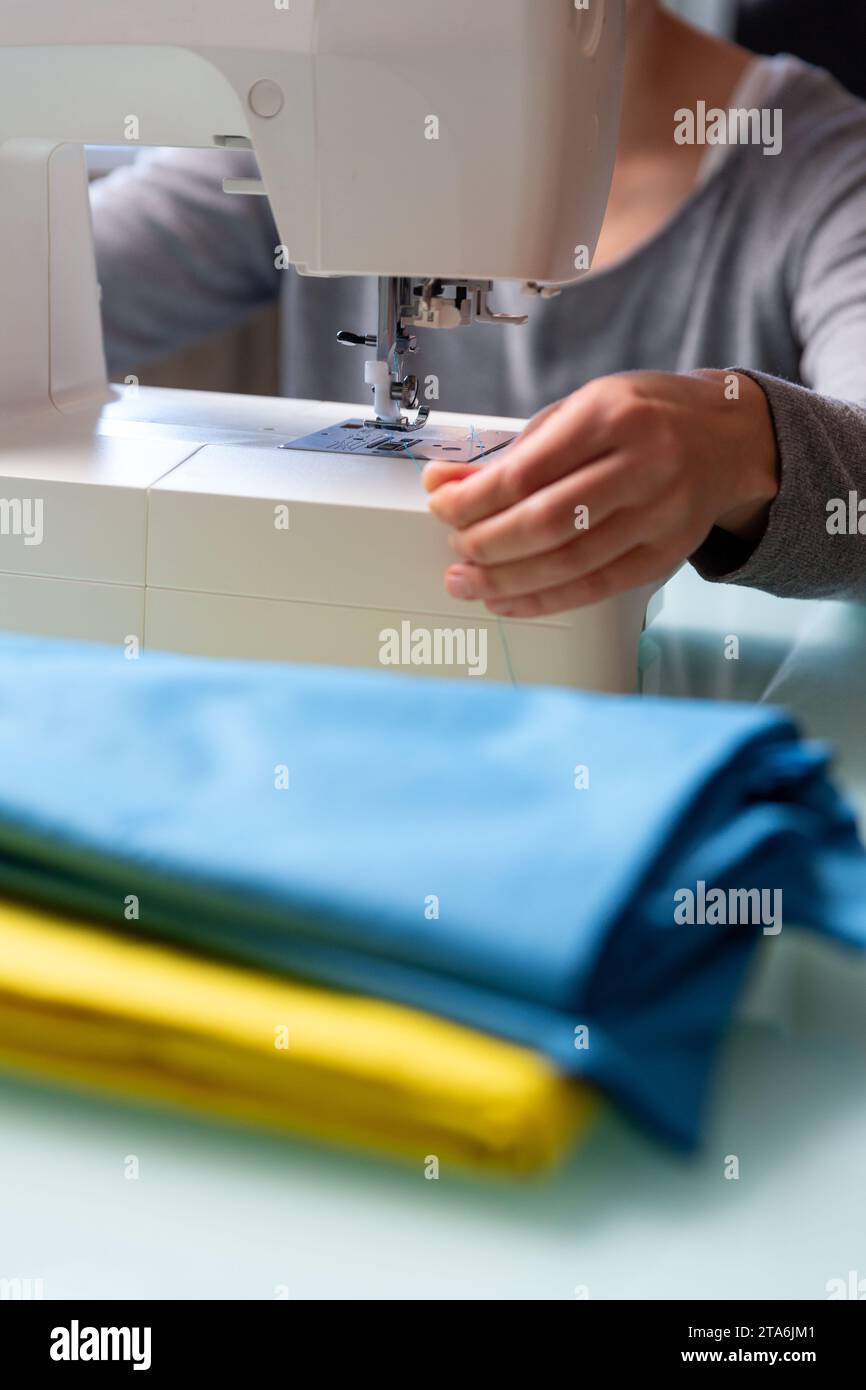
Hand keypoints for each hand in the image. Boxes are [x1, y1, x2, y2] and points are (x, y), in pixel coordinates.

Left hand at [422, 371, 779, 616]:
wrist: (728, 437)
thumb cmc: (645, 418)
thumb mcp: (579, 411)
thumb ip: (514, 451)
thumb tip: (445, 484)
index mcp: (611, 416)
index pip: (527, 471)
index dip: (474, 499)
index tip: (443, 506)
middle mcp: (642, 464)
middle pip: (547, 521)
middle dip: (487, 543)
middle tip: (456, 549)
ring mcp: (660, 513)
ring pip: (570, 561)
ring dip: (507, 579)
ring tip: (468, 582)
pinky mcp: (667, 553)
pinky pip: (597, 586)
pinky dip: (545, 599)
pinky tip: (509, 599)